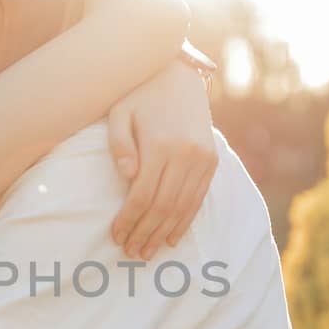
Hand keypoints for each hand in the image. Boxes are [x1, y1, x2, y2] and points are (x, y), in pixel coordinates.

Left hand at [108, 61, 217, 258]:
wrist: (179, 75)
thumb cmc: (140, 95)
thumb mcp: (120, 113)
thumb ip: (119, 144)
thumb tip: (127, 176)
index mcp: (160, 144)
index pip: (142, 195)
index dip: (129, 220)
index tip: (116, 236)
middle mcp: (185, 154)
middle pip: (162, 207)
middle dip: (145, 233)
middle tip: (131, 252)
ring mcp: (202, 159)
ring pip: (182, 207)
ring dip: (163, 233)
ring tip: (147, 251)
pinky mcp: (212, 161)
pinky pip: (198, 199)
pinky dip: (185, 221)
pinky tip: (171, 237)